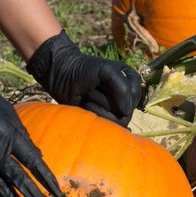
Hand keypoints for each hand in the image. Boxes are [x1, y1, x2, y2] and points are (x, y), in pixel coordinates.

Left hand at [27, 32, 142, 125]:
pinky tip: (86, 105)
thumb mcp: (107, 71)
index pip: (133, 95)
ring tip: (88, 96)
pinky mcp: (102, 118)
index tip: (104, 80)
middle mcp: (126, 97)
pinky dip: (96, 115)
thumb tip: (126, 112)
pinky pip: (108, 126)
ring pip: (117, 120)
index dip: (118, 91)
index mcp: (131, 82)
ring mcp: (114, 109)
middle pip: (126, 110)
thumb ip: (123, 88)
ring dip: (99, 107)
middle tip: (92, 88)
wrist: (62, 75)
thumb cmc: (85, 69)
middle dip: (106, 99)